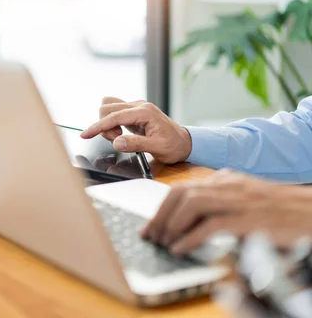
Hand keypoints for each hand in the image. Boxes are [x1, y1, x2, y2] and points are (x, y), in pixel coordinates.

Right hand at [81, 97, 191, 163]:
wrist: (185, 143)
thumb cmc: (174, 146)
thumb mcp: (157, 148)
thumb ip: (136, 144)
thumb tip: (117, 142)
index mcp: (145, 112)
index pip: (114, 116)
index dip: (98, 126)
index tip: (85, 135)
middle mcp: (139, 105)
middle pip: (108, 108)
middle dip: (106, 126)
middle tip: (117, 140)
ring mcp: (136, 107)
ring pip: (109, 108)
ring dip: (108, 124)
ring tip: (119, 137)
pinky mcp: (134, 111)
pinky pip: (115, 112)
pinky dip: (112, 123)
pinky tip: (121, 133)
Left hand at [141, 169, 311, 255]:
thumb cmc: (280, 212)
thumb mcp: (244, 202)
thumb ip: (218, 206)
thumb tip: (187, 224)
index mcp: (225, 180)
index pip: (182, 188)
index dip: (161, 208)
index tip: (150, 226)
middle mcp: (228, 185)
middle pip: (181, 193)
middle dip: (160, 216)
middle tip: (151, 236)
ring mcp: (238, 199)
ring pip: (191, 204)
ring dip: (171, 225)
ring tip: (164, 243)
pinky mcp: (249, 217)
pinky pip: (211, 225)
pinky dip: (190, 238)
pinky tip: (181, 249)